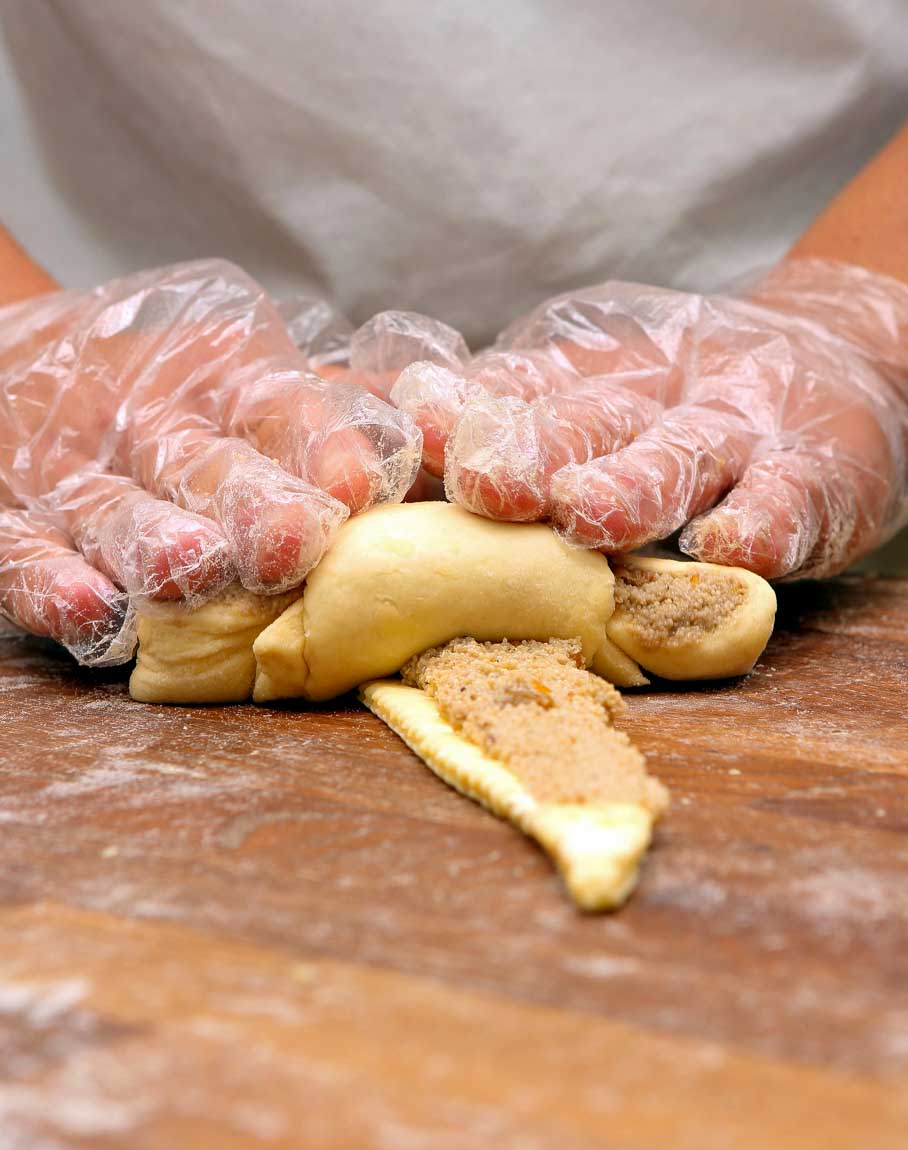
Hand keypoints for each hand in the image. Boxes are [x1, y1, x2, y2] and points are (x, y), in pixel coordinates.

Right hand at [0, 260, 421, 662]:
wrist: (28, 369)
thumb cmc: (191, 400)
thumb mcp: (269, 383)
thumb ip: (353, 410)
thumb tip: (450, 430)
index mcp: (229, 390)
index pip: (281, 409)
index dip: (317, 442)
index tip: (355, 482)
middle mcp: (154, 428)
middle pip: (204, 464)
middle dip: (249, 500)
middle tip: (291, 540)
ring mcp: (76, 474)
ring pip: (116, 507)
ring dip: (154, 540)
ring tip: (193, 565)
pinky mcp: (9, 516)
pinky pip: (18, 553)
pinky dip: (49, 582)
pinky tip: (90, 610)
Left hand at [392, 259, 907, 577]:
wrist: (839, 359)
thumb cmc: (676, 406)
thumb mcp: (581, 385)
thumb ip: (476, 406)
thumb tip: (340, 396)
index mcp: (580, 398)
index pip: (506, 404)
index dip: (455, 417)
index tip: (403, 419)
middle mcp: (646, 414)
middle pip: (582, 429)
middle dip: (529, 451)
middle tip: (484, 477)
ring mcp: (733, 441)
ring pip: (678, 462)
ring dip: (631, 486)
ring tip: (588, 510)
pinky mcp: (814, 474)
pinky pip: (790, 501)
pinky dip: (764, 521)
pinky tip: (732, 542)